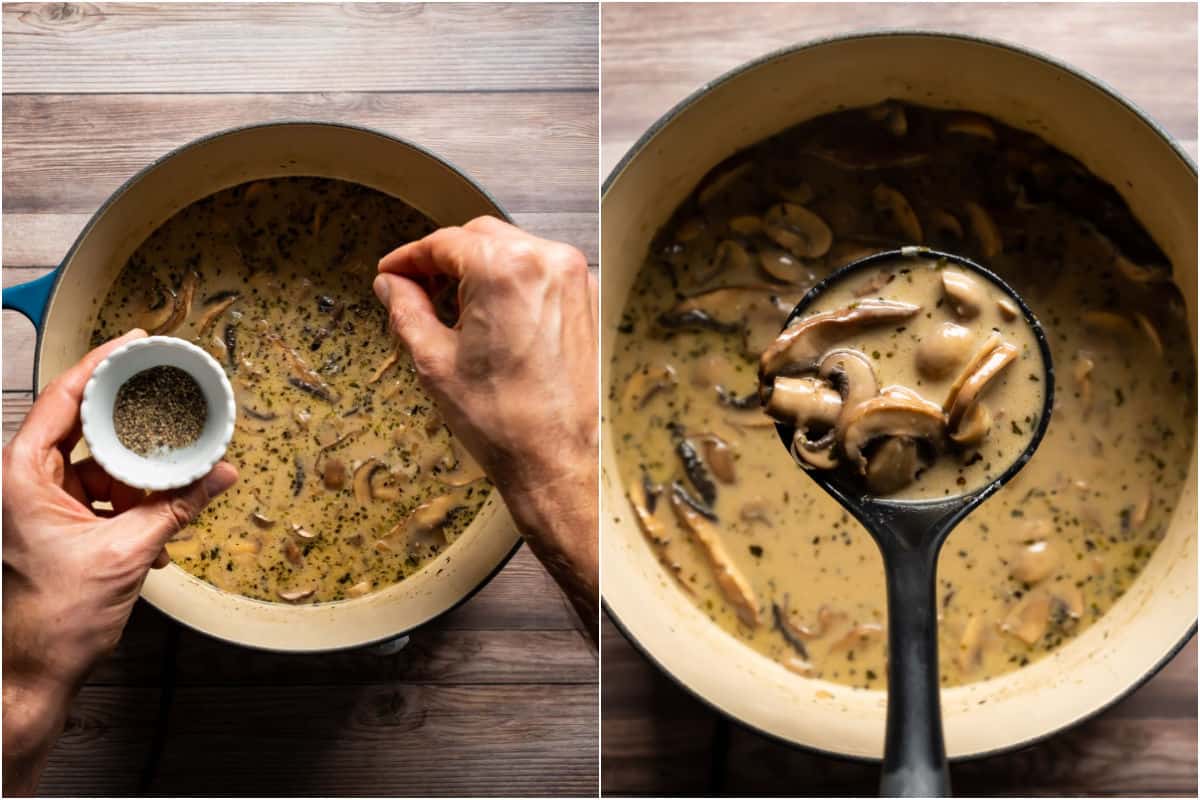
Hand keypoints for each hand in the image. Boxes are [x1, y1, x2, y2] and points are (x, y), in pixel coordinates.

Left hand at [2, 329, 236, 794]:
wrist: (35, 673)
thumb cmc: (55, 619)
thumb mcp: (128, 551)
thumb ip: (178, 506)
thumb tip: (223, 473)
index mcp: (22, 475)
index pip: (63, 398)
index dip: (100, 363)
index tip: (134, 343)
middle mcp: (24, 482)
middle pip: (82, 425)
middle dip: (129, 416)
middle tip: (167, 392)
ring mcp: (39, 503)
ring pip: (96, 462)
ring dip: (136, 467)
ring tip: (175, 462)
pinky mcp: (57, 525)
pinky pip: (100, 493)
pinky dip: (132, 497)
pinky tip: (163, 508)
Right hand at [374, 216, 597, 639]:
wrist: (559, 461)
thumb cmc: (504, 421)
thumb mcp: (435, 361)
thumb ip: (407, 309)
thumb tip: (391, 284)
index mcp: (506, 269)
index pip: (444, 242)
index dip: (409, 257)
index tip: (391, 273)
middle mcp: (548, 262)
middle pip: (479, 238)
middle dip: (443, 259)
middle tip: (415, 289)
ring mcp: (574, 280)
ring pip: (512, 251)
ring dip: (477, 269)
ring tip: (452, 309)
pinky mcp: (588, 301)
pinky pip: (539, 274)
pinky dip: (511, 283)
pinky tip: (490, 317)